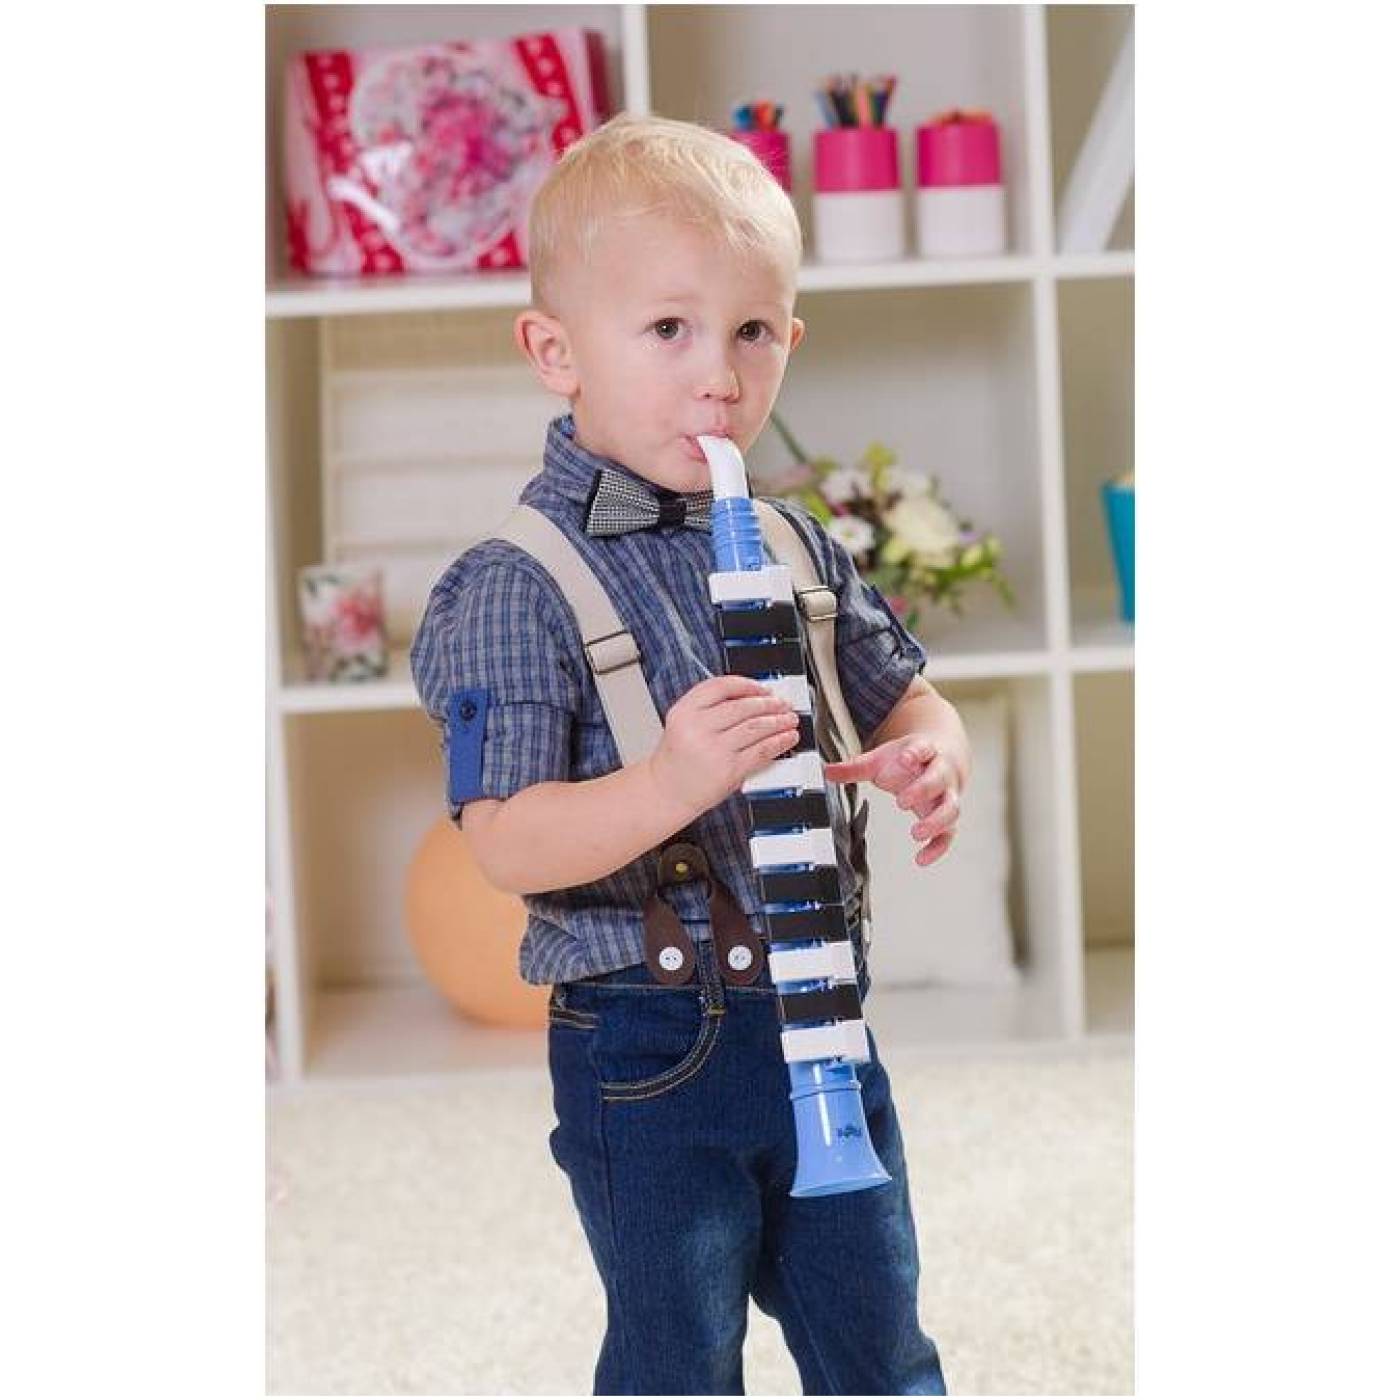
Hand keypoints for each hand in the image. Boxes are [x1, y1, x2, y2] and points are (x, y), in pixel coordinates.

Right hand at [648, 675, 799, 814]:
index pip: (721, 686)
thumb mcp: (683, 724)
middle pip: (743, 706)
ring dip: (778, 721)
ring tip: (789, 719)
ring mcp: (714, 749)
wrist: (667, 792)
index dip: (747, 685)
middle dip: (769, 704)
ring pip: (755, 727)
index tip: (763, 688)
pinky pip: (761, 750)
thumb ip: (711, 709)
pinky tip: (786, 738)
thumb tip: (752, 698)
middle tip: (782, 704)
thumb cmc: (678, 759)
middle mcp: (697, 728)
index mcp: (684, 711)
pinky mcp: (729, 769)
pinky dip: (778, 742)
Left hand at [824, 733, 962, 866]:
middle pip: (938, 779)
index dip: (915, 754)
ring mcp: (947, 795)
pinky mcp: (948, 815)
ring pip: (951, 808)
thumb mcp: (881, 759)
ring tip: (916, 833)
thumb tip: (826, 772)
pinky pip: (948, 833)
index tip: (905, 759)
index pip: (923, 749)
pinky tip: (922, 859)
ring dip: (936, 821)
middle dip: (922, 790)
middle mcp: (941, 773)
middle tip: (902, 801)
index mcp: (924, 752)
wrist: (941, 758)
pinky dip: (938, 847)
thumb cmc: (909, 759)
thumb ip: (854, 767)